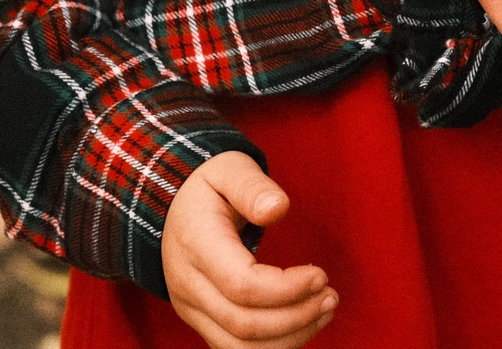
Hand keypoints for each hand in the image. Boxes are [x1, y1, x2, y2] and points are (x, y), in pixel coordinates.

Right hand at [161, 151, 336, 348]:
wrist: (171, 206)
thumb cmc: (208, 186)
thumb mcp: (229, 170)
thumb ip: (253, 187)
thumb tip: (279, 207)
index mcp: (196, 245)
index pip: (242, 286)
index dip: (287, 288)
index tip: (321, 275)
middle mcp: (187, 285)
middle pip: (243, 324)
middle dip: (296, 317)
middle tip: (331, 296)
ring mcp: (190, 308)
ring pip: (239, 348)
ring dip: (289, 338)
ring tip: (324, 310)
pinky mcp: (200, 320)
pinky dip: (274, 345)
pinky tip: (302, 324)